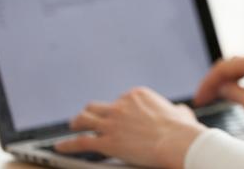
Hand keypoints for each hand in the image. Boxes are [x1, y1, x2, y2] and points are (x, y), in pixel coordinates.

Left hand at [55, 87, 206, 168]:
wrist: (177, 141)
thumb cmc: (183, 130)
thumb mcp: (182, 113)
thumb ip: (176, 110)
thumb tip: (179, 111)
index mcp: (138, 95)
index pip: (120, 100)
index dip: (117, 110)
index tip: (117, 117)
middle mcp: (121, 105)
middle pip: (97, 106)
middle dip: (92, 112)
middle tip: (86, 117)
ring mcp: (112, 123)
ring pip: (85, 119)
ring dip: (76, 123)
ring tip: (72, 127)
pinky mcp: (107, 141)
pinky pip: (80, 141)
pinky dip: (68, 144)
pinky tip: (60, 147)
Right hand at [193, 55, 243, 131]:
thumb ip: (231, 92)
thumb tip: (221, 87)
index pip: (223, 68)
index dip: (208, 83)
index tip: (200, 97)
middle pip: (232, 67)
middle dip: (216, 82)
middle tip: (205, 98)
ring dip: (229, 83)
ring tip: (218, 97)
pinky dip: (243, 85)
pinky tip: (240, 97)